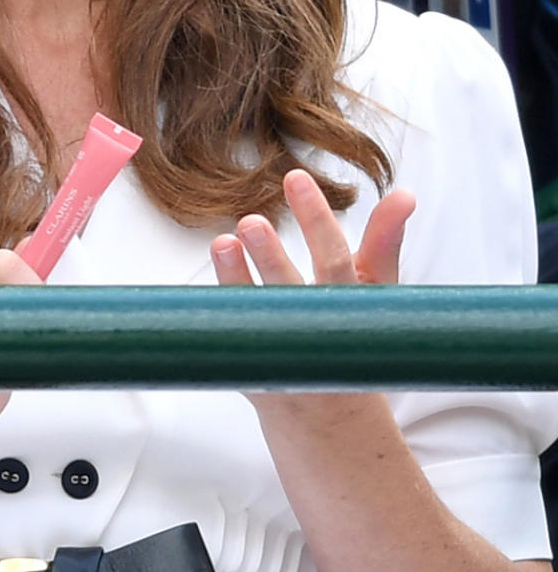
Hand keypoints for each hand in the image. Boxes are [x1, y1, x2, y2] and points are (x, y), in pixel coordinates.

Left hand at [211, 171, 414, 421]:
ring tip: (223, 242)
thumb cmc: (358, 343)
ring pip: (255, 318)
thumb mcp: (376, 296)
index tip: (296, 178)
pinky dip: (218, 318)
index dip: (316, 218)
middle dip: (271, 257)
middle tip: (251, 221)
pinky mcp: (254, 378)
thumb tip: (404, 193)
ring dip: (235, 280)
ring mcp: (283, 359)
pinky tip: (202, 291)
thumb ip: (384, 243)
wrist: (340, 429)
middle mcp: (315, 333)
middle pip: (291, 291)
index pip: (335, 259)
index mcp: (348, 308)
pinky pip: (231, 346)